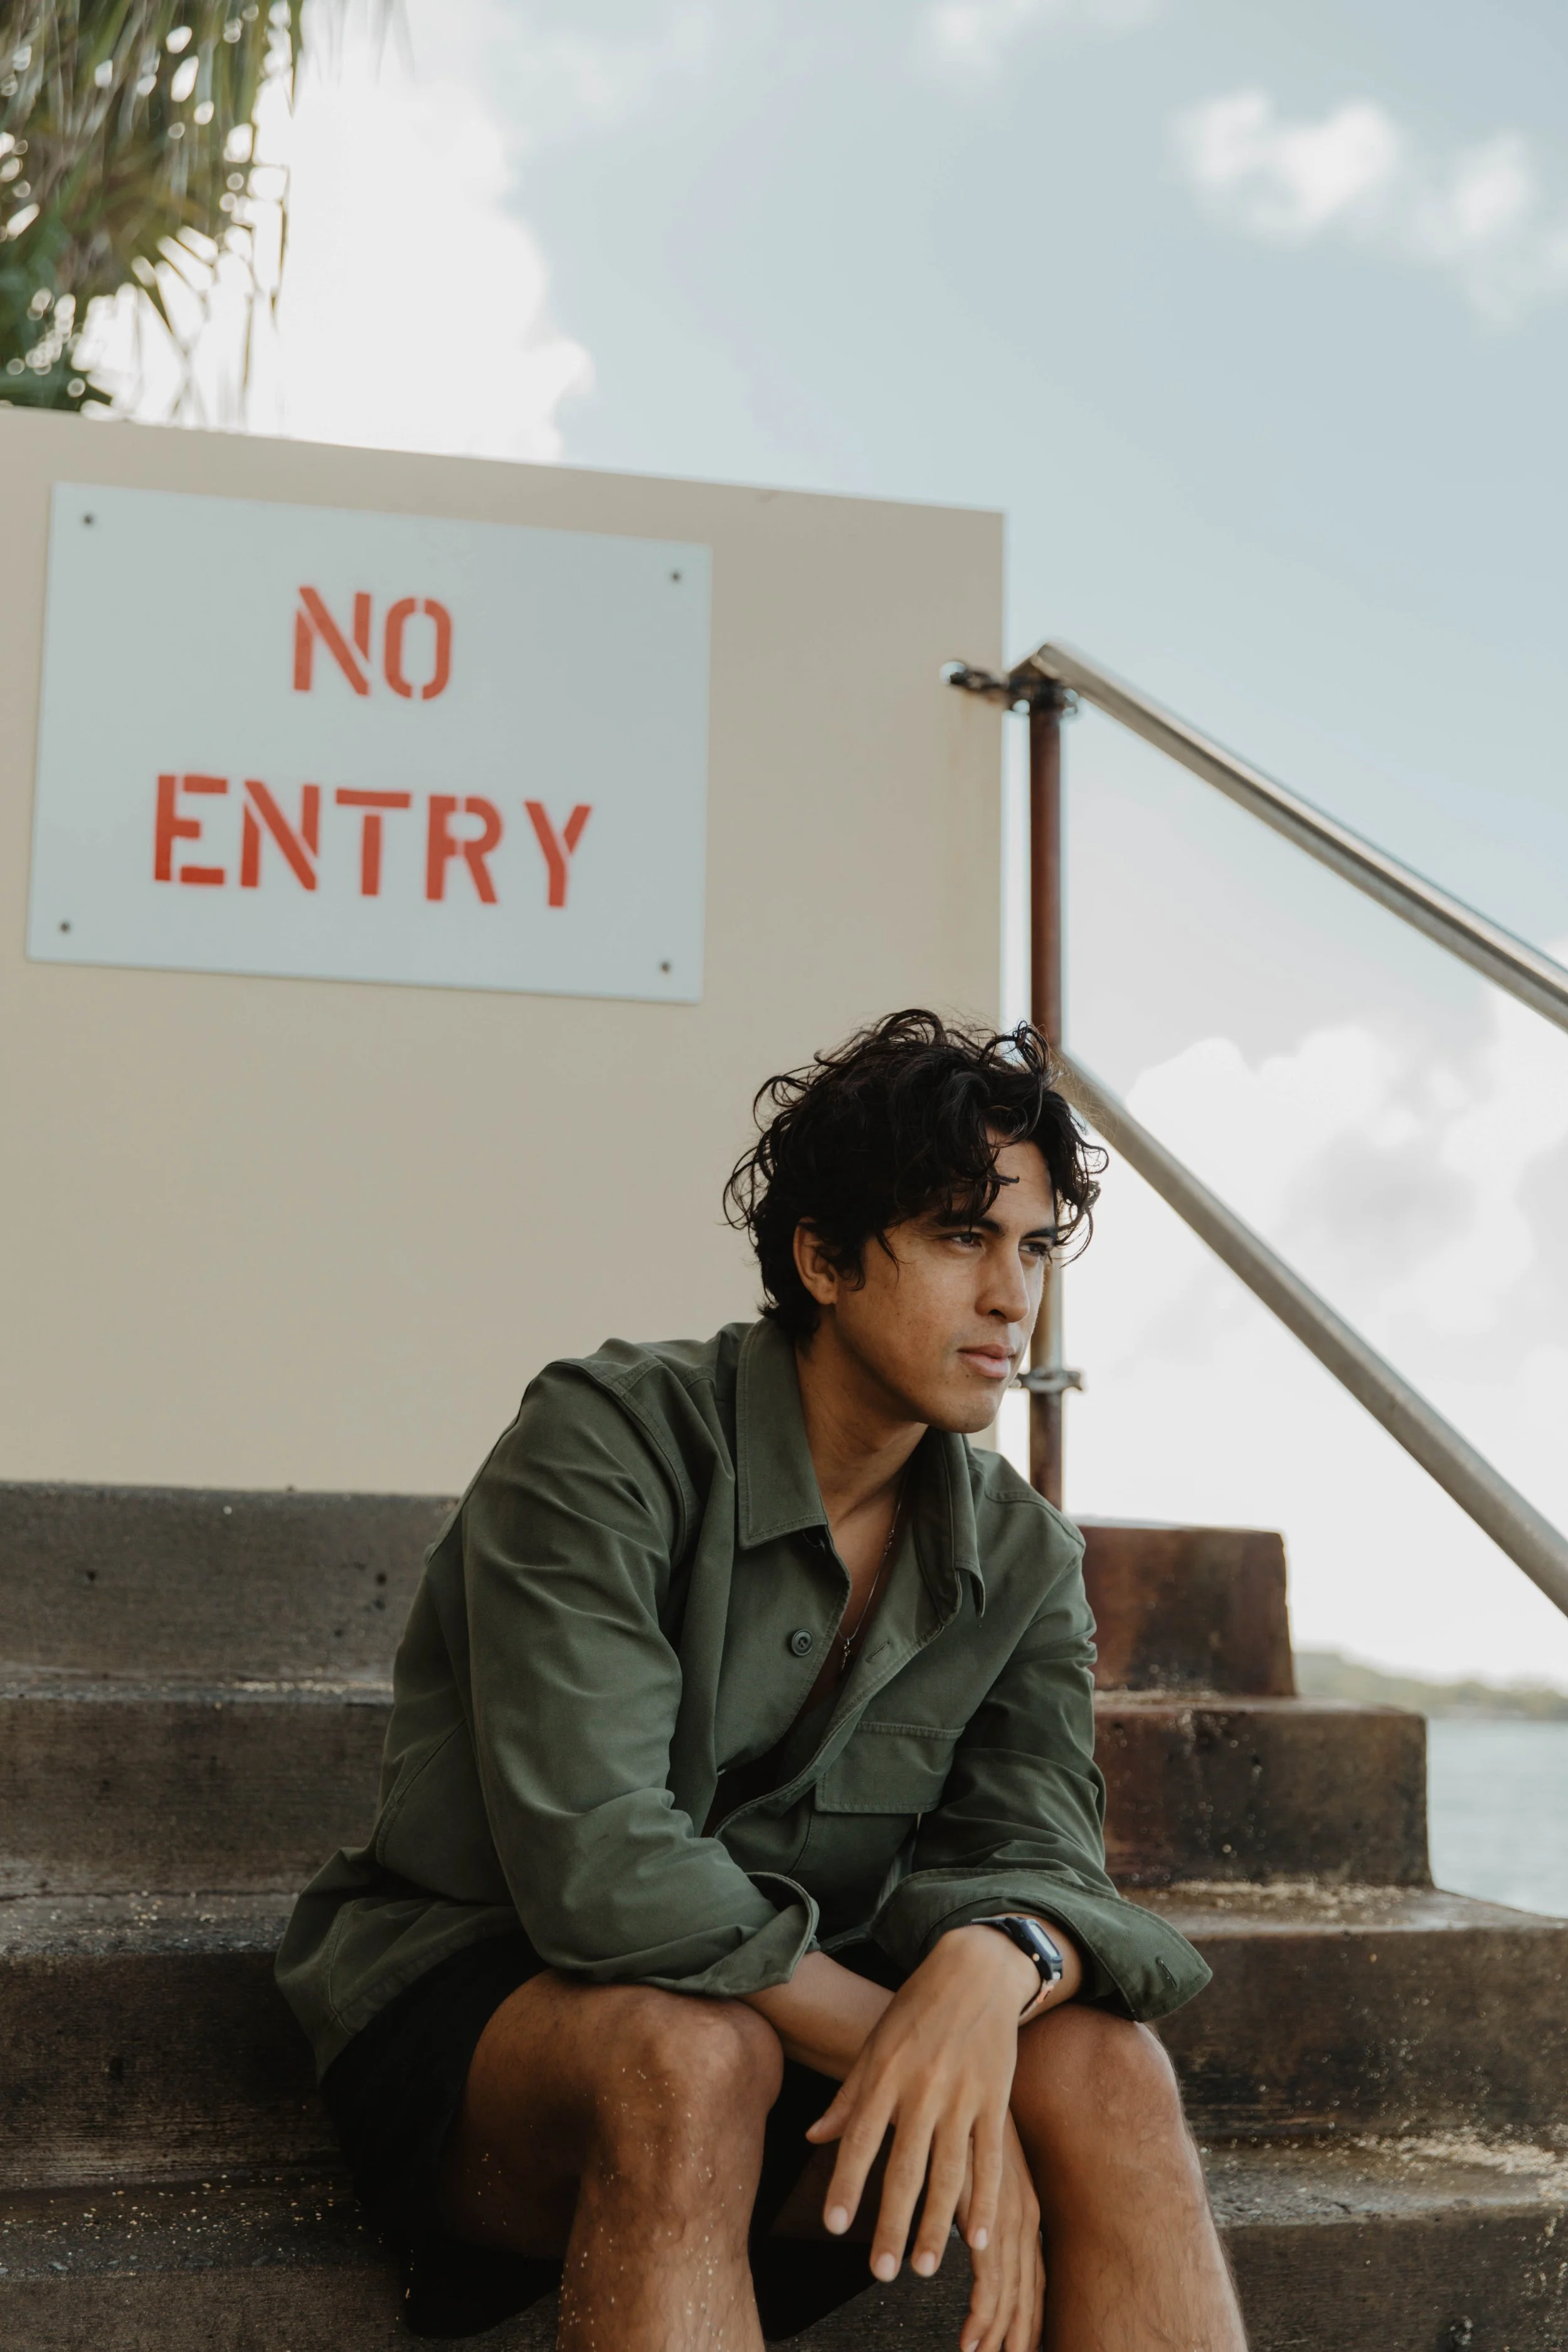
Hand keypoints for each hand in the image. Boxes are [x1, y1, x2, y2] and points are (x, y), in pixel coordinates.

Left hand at [804, 1923, 1039, 2282]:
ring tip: (923, 2268)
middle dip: (891, 2222)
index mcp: (886, 2074)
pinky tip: (976, 2238)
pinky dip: (984, 2200)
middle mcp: (922, 2088)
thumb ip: (849, 2095)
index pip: (861, 2139)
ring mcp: (962, 2095)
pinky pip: (989, 2158)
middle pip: (904, 2167)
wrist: (975, 1969)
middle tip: (880, 2271)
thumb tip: (815, 2136)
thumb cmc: (917, 2008)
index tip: (833, 2226)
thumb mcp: (875, 2044)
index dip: (846, 2183)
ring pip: (948, 2171)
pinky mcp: (995, 2098)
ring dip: (935, 2224)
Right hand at [957, 2114, 1043, 2351]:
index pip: (1032, 2276)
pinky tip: (970, 2337)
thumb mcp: (976, 2167)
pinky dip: (981, 2313)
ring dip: (994, 2332)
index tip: (1019, 2346)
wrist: (948, 2076)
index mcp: (1024, 2205)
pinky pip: (987, 2278)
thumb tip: (971, 2235)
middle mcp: (1023, 2215)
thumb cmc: (955, 2119)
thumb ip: (978, 2201)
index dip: (1028, 2315)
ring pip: (1009, 2294)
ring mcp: (1005, 2216)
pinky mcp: (982, 2212)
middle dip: (1018, 2333)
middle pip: (1027, 2292)